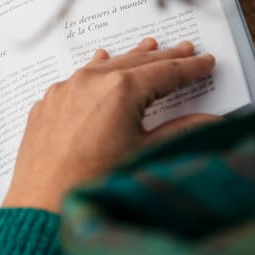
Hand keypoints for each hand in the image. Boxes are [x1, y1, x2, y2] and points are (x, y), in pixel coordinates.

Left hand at [2, 38, 218, 212]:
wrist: (42, 206)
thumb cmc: (93, 184)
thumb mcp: (145, 154)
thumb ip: (182, 131)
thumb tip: (212, 121)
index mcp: (120, 89)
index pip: (165, 72)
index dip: (189, 67)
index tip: (205, 62)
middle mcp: (89, 81)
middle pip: (136, 62)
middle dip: (163, 57)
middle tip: (186, 49)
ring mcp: (64, 90)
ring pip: (104, 66)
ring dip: (129, 59)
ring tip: (149, 48)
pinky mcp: (48, 103)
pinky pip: (77, 78)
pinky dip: (97, 70)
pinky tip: (101, 62)